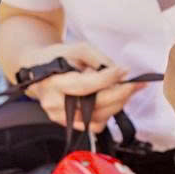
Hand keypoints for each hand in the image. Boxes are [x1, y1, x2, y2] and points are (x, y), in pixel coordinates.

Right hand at [19, 41, 144, 125]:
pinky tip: (113, 99)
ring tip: (126, 89)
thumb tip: (118, 72)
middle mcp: (55, 105)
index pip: (85, 85)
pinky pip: (96, 125)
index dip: (108, 79)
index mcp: (54, 84)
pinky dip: (108, 113)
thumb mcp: (76, 48)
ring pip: (99, 118)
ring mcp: (61, 118)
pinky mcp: (69, 125)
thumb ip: (98, 58)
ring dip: (118, 104)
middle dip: (121, 93)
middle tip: (138, 84)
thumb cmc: (55, 58)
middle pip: (95, 105)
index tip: (125, 70)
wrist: (36, 72)